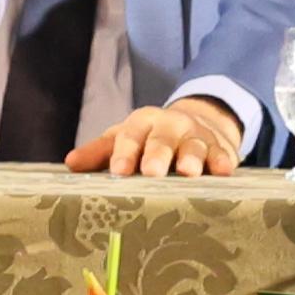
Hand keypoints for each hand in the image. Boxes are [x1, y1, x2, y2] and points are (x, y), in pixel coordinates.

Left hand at [69, 96, 247, 178]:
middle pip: (163, 138)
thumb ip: (99, 152)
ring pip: (194, 146)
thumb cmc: (151, 139)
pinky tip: (224, 171)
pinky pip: (223, 154)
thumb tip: (70, 164)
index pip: (130, 135)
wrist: (196, 121)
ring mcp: (197, 136)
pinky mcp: (221, 148)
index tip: (119, 171)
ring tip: (189, 172)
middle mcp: (170, 126)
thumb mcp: (124, 139)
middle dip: (158, 154)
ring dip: (192, 158)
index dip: (125, 153)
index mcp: (142, 123)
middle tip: (153, 171)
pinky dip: (224, 161)